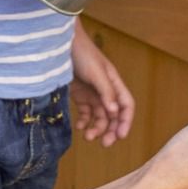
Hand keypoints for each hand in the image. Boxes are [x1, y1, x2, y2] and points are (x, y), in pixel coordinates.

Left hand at [72, 23, 134, 146]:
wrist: (60, 44)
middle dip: (111, 130)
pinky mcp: (79, 94)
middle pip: (114, 114)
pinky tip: (79, 126)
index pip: (126, 105)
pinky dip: (84, 121)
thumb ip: (106, 92)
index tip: (120, 136)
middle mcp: (105, 90)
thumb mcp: (96, 73)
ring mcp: (92, 93)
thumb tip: (115, 112)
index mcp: (114, 83)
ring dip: (96, 128)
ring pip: (99, 116)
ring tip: (87, 137)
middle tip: (104, 144)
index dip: (126, 121)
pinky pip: (85, 113)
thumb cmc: (82, 54)